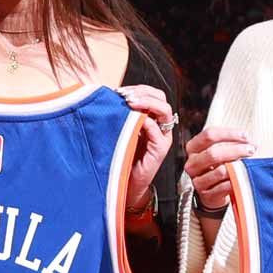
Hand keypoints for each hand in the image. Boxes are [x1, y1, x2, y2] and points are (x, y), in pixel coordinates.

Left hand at [116, 85, 177, 222]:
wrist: (120, 184)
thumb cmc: (117, 157)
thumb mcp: (117, 130)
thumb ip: (119, 115)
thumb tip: (107, 95)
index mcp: (150, 119)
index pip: (152, 94)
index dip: (138, 89)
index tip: (119, 91)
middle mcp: (159, 126)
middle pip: (161, 98)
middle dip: (143, 92)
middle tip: (125, 96)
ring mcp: (162, 138)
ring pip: (164, 110)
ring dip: (147, 103)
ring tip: (129, 103)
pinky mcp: (160, 150)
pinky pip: (158, 131)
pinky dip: (146, 122)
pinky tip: (132, 122)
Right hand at [184, 127, 255, 212]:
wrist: (214, 192)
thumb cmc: (218, 167)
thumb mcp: (221, 150)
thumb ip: (231, 142)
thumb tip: (249, 141)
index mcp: (193, 148)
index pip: (209, 135)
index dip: (229, 134)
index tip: (245, 136)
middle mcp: (192, 164)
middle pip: (213, 152)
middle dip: (236, 150)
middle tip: (250, 150)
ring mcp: (197, 180)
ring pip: (220, 171)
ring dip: (237, 167)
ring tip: (247, 165)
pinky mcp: (206, 195)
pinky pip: (224, 186)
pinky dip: (236, 181)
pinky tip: (241, 178)